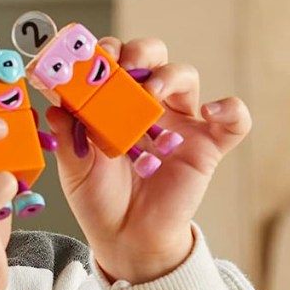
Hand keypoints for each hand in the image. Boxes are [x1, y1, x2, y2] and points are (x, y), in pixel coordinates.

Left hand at [46, 37, 251, 284]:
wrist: (125, 238)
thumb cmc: (101, 199)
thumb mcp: (75, 170)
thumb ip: (68, 138)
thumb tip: (55, 108)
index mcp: (117, 104)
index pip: (117, 62)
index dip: (108, 51)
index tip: (94, 58)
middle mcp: (151, 106)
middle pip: (155, 58)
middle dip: (141, 52)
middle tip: (124, 66)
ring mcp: (181, 124)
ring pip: (187, 78)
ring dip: (169, 76)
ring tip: (151, 93)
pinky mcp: (207, 148)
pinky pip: (234, 121)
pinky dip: (231, 109)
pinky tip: (210, 113)